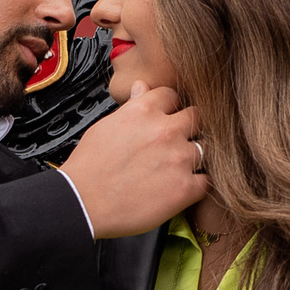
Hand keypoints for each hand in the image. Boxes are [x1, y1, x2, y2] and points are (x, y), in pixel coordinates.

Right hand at [59, 81, 208, 238]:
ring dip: (196, 156)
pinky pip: (207, 180)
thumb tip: (141, 87)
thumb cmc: (89, 167)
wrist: (82, 203)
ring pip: (206, 147)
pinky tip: (184, 187)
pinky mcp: (185, 188)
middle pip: (197, 117)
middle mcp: (166, 130)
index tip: (167, 118)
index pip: (172, 95)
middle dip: (189, 127)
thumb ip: (131, 106)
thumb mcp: (105, 126)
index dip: (170, 107)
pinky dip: (198, 184)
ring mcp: (179, 158)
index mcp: (144, 111)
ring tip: (180, 167)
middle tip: (178, 142)